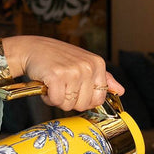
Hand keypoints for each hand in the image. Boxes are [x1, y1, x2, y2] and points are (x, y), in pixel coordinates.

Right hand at [2, 35, 123, 111]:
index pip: (99, 99)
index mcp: (97, 64)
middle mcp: (88, 67)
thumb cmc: (58, 58)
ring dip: (57, 99)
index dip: (85, 100)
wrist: (33, 49)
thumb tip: (120, 91)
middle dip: (70, 101)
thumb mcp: (84, 63)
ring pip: (69, 105)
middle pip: (83, 105)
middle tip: (62, 86)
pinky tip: (46, 85)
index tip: (75, 91)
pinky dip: (48, 97)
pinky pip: (56, 101)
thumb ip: (104, 78)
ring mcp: (73, 71)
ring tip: (54, 84)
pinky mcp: (57, 76)